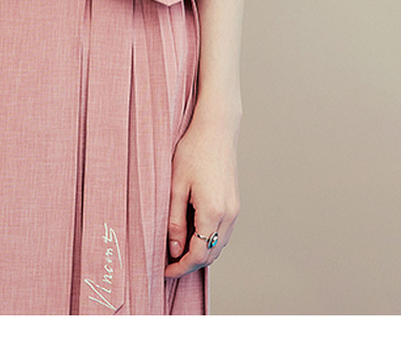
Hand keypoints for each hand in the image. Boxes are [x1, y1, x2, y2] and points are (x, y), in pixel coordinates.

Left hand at [164, 114, 239, 278]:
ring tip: (178, 250)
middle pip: (211, 254)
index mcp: (212, 212)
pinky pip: (224, 232)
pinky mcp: (235, 203)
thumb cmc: (193, 151)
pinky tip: (193, 234)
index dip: (181, 267)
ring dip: (201, 252)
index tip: (165, 271)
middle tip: (169, 264)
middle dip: (191, 263)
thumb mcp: (176, 185)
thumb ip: (175, 220)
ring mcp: (234, 209)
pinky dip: (209, 240)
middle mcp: (228, 214)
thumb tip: (174, 249)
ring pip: (219, 245)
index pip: (198, 254)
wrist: (216, 129)